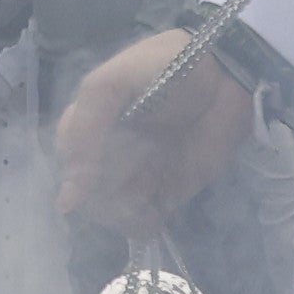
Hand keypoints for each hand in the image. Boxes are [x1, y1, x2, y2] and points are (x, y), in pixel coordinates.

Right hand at [53, 29, 255, 232]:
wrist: (227, 76)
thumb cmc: (168, 68)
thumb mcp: (115, 82)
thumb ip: (86, 126)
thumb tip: (66, 196)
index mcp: (90, 124)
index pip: (68, 157)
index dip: (78, 170)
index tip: (95, 175)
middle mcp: (108, 153)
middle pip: (86, 190)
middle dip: (102, 196)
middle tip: (129, 185)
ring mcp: (136, 174)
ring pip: (110, 210)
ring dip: (120, 214)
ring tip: (144, 203)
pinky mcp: (165, 192)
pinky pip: (140, 222)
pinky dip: (140, 225)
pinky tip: (151, 217)